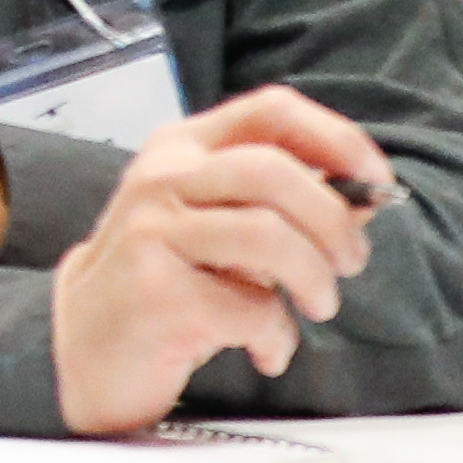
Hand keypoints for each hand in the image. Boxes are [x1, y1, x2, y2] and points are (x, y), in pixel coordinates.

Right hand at [49, 86, 390, 433]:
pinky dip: (278, 338)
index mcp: (182, 148)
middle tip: (350, 263)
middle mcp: (160, 177)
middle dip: (335, 223)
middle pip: (274, 171)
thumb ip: (283, 207)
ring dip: (316, 281)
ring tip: (318, 306)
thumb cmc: (171, 280)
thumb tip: (366, 198)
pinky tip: (267, 352)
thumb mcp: (221, 227)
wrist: (86, 345)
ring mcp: (150, 231)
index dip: (338, 139)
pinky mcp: (155, 292)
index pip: (270, 111)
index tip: (375, 179)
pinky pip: (251, 309)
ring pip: (269, 235)